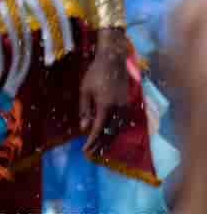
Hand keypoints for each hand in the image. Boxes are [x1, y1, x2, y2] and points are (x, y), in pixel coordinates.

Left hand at [80, 30, 136, 149]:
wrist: (114, 60)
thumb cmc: (95, 73)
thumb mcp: (85, 90)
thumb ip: (85, 109)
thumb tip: (83, 127)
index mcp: (106, 106)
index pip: (99, 128)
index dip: (93, 141)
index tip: (86, 151)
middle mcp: (119, 109)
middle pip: (111, 132)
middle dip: (101, 144)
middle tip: (92, 153)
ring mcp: (127, 107)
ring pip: (119, 129)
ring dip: (110, 139)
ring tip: (100, 147)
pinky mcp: (130, 104)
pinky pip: (124, 122)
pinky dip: (117, 130)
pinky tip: (111, 134)